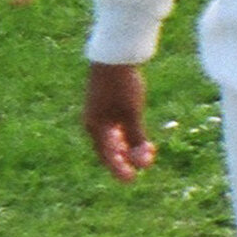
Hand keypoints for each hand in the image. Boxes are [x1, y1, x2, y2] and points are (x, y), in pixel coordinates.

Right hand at [84, 63, 152, 183]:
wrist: (114, 56)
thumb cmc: (123, 85)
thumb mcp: (132, 113)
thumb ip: (136, 137)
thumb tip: (142, 162)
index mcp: (95, 128)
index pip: (107, 156)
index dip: (119, 169)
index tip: (131, 180)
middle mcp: (93, 123)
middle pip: (108, 149)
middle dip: (123, 160)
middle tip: (140, 168)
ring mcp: (97, 113)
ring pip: (111, 138)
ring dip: (126, 147)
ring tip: (143, 153)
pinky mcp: (104, 104)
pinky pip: (112, 127)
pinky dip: (124, 135)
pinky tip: (134, 135)